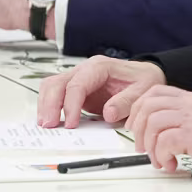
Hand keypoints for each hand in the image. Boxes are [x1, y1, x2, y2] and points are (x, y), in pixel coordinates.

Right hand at [37, 56, 165, 127]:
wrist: (146, 76)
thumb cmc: (144, 80)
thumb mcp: (144, 90)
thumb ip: (127, 102)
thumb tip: (108, 113)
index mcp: (101, 67)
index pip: (78, 84)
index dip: (71, 104)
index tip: (71, 123)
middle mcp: (86, 70)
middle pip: (57, 82)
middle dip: (50, 104)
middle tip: (49, 125)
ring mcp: (79, 79)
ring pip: (52, 86)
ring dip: (46, 105)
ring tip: (46, 125)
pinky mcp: (77, 90)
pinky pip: (56, 95)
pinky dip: (50, 107)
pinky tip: (52, 120)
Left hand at [127, 86, 191, 178]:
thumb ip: (188, 120)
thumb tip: (163, 135)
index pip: (155, 93)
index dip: (139, 110)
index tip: (137, 129)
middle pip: (148, 104)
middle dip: (138, 128)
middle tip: (143, 148)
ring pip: (153, 121)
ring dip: (149, 144)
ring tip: (158, 160)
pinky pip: (165, 140)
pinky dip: (161, 155)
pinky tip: (171, 164)